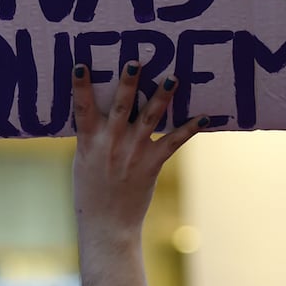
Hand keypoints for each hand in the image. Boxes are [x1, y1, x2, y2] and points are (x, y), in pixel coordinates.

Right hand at [72, 63, 205, 244]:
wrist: (107, 224)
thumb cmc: (91, 192)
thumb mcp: (84, 162)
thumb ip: (93, 138)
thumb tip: (100, 114)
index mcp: (89, 141)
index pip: (82, 107)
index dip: (81, 86)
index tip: (82, 65)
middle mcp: (111, 142)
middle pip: (120, 106)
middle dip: (128, 83)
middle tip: (135, 61)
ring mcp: (132, 152)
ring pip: (149, 117)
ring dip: (162, 96)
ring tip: (173, 77)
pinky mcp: (151, 163)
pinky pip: (174, 142)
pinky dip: (190, 129)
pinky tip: (204, 117)